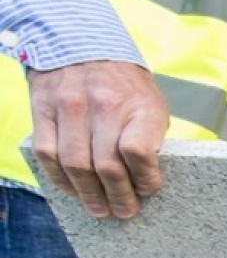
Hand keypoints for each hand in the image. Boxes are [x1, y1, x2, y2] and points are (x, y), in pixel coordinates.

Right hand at [29, 61, 167, 219]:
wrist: (84, 45)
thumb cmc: (125, 86)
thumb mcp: (151, 104)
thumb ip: (151, 137)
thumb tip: (148, 179)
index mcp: (138, 105)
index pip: (139, 151)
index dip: (144, 178)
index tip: (148, 190)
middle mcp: (103, 106)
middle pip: (107, 165)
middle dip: (117, 197)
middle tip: (124, 212)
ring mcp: (70, 107)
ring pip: (75, 165)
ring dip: (88, 195)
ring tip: (99, 209)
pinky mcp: (43, 110)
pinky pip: (47, 154)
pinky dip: (60, 178)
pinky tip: (73, 189)